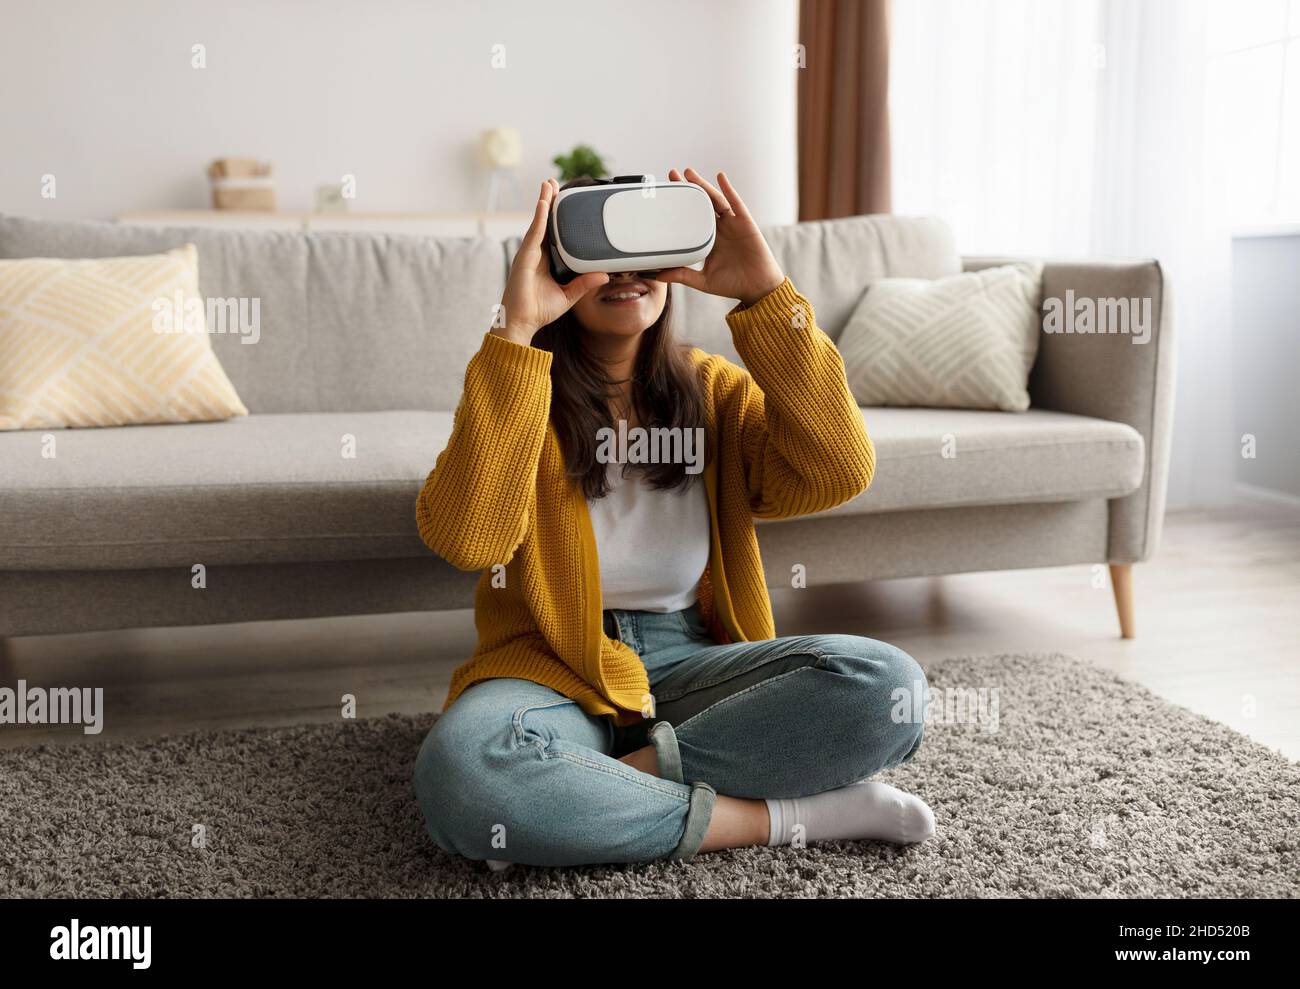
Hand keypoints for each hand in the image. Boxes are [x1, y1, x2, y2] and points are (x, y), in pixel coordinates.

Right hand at [493, 178, 609, 345]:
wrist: (522, 322)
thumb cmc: (540, 310)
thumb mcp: (569, 295)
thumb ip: (585, 283)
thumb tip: (604, 274)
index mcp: (545, 260)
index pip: (552, 232)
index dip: (556, 215)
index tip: (563, 199)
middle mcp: (536, 253)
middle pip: (543, 222)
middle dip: (548, 201)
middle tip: (554, 182)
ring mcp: (529, 253)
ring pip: (538, 222)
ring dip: (543, 202)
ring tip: (548, 184)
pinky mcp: (525, 257)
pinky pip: (534, 233)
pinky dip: (539, 217)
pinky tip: (543, 203)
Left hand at [655, 168, 785, 307]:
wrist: (757, 288)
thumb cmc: (732, 284)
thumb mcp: (703, 281)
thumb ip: (682, 276)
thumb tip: (658, 276)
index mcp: (707, 240)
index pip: (690, 218)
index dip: (679, 206)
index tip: (664, 195)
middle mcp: (718, 229)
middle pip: (700, 203)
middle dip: (687, 189)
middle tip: (672, 174)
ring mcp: (732, 224)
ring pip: (714, 200)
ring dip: (703, 184)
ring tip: (689, 173)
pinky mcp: (745, 222)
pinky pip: (735, 202)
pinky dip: (728, 189)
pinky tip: (720, 177)